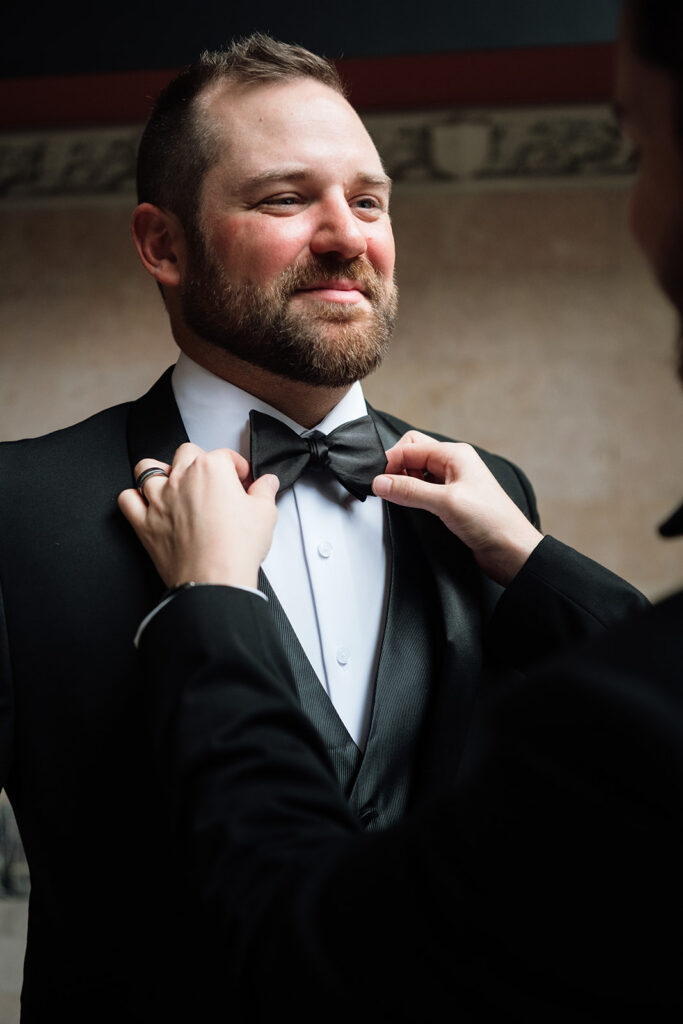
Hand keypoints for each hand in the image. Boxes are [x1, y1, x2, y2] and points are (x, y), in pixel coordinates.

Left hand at [118, 442, 278, 588]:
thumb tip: (267, 482)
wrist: (214, 581)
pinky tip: (148, 503)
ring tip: (175, 484)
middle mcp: (181, 478)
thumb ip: (265, 491)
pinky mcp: (144, 523)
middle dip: (201, 461)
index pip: (225, 455)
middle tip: (213, 481)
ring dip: (161, 473)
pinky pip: (128, 499)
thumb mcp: (265, 514)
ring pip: (149, 469)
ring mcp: (159, 499)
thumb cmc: (236, 549)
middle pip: (186, 453)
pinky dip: (134, 498)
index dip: (237, 467)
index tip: (242, 479)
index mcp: (211, 469)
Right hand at [372, 431, 542, 585]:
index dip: (391, 462)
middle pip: (412, 455)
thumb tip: (380, 482)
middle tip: (388, 490)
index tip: (378, 483)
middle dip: (396, 470)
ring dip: (404, 485)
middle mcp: (453, 465)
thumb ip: (409, 491)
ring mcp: (452, 483)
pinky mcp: (451, 502)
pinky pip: (423, 491)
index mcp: (455, 454)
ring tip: (399, 502)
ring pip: (416, 474)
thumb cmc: (492, 522)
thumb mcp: (445, 503)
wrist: (512, 551)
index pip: (410, 447)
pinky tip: (411, 509)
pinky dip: (413, 497)